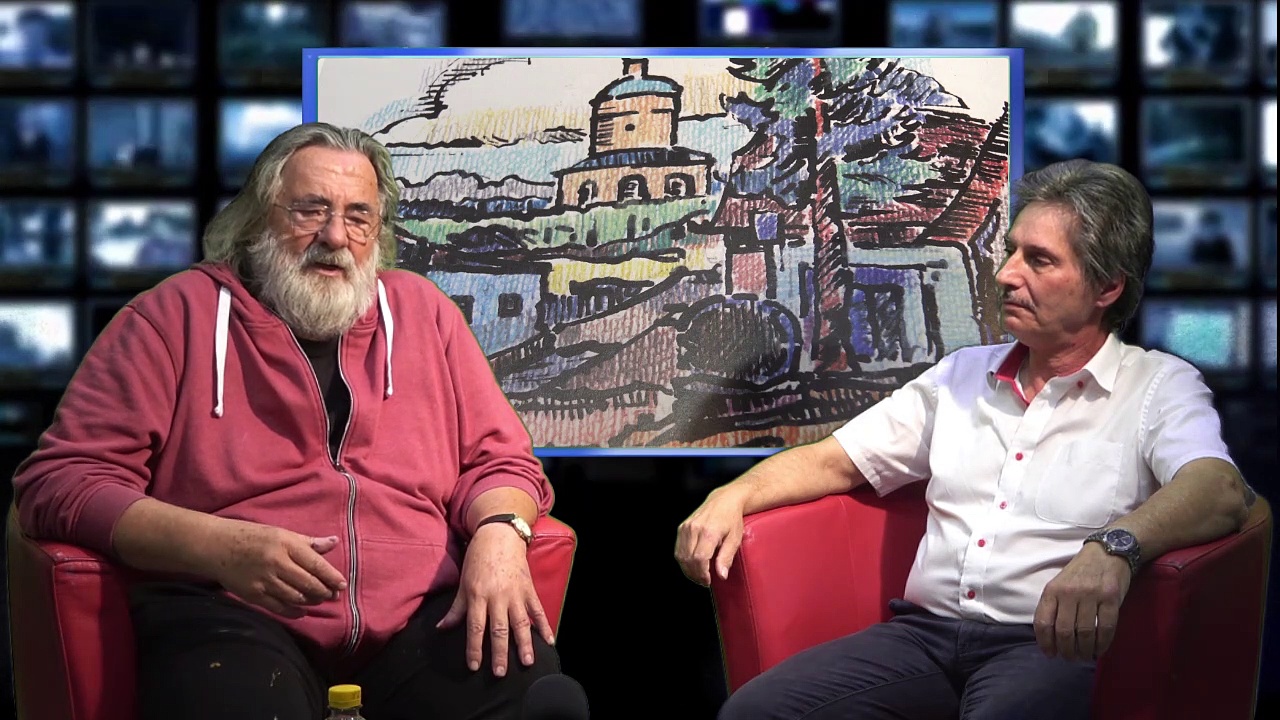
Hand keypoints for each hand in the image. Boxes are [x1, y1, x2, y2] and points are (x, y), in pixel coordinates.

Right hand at [208, 518, 346, 618]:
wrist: (217, 546)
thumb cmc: (253, 537)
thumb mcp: (282, 534)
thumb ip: (309, 542)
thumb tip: (334, 542)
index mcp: (286, 544)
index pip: (315, 564)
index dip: (331, 577)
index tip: (342, 585)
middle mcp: (277, 563)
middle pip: (308, 583)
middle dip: (324, 592)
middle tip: (334, 596)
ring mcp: (265, 580)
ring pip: (295, 597)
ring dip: (311, 601)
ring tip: (319, 601)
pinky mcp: (254, 594)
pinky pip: (278, 607)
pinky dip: (293, 611)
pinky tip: (301, 611)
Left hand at [437, 523, 553, 676]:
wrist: (500, 535)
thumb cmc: (478, 558)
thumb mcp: (464, 582)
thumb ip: (456, 608)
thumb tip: (441, 629)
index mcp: (478, 596)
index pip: (475, 627)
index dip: (474, 648)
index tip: (474, 666)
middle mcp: (497, 597)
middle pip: (499, 629)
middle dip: (500, 652)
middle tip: (500, 673)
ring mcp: (515, 593)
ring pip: (520, 623)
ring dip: (524, 644)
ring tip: (527, 662)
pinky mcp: (529, 589)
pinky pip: (538, 610)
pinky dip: (544, 625)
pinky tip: (549, 641)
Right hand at [675, 485, 747, 585]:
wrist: (724, 500)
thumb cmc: (732, 519)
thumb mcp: (735, 539)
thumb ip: (726, 558)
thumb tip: (721, 575)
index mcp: (709, 532)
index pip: (699, 559)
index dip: (702, 574)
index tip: (708, 581)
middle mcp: (695, 528)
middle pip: (688, 559)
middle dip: (695, 574)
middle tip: (704, 581)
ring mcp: (686, 527)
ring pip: (681, 556)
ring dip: (688, 569)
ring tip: (699, 575)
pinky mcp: (682, 527)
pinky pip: (678, 549)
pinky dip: (684, 560)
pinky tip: (693, 564)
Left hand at [1033, 543, 1131, 661]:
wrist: (1107, 552)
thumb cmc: (1080, 571)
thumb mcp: (1059, 583)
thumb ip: (1054, 605)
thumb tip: (1050, 637)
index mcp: (1052, 590)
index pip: (1043, 622)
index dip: (1045, 642)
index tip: (1050, 654)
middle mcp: (1069, 593)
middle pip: (1064, 631)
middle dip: (1066, 650)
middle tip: (1070, 658)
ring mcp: (1091, 595)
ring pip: (1084, 633)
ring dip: (1084, 650)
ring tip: (1084, 656)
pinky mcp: (1111, 598)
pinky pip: (1106, 628)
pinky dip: (1102, 644)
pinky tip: (1099, 650)